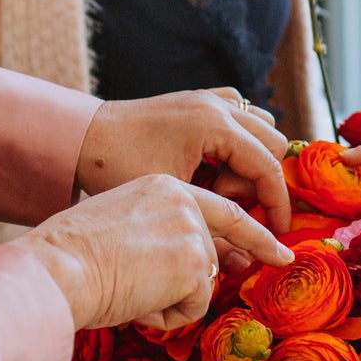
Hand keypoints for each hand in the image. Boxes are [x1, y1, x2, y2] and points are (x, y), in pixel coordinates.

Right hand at [17, 176, 292, 330]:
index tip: (280, 252)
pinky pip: (193, 306)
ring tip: (126, 287)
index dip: (255, 236)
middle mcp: (186, 203)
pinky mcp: (195, 265)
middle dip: (191, 282)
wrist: (58, 267)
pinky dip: (166, 316)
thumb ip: (161, 232)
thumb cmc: (71, 252)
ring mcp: (194, 233)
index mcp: (166, 186)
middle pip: (211, 256)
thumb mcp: (122, 223)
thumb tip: (196, 265)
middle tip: (152, 290)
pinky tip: (135, 302)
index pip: (224, 211)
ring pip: (201, 284)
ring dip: (168, 299)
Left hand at [77, 89, 292, 232]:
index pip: (268, 167)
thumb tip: (244, 263)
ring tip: (216, 183)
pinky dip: (238, 141)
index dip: (278, 204)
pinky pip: (240, 116)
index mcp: (217, 125)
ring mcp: (210, 98)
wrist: (82, 136)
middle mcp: (220, 105)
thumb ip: (213, 232)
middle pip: (273, 145)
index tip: (277, 235)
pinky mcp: (199, 100)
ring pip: (261, 127)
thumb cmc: (118, 168)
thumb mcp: (172, 202)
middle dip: (259, 181)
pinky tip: (213, 164)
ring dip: (250, 159)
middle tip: (225, 204)